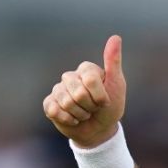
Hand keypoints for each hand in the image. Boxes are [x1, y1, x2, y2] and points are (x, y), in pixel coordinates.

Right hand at [43, 34, 126, 148]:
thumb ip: (113, 62)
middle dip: (90, 107)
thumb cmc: (110, 107)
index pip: (90, 80)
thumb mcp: (117, 85)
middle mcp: (70, 76)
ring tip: (85, 114)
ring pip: (66, 103)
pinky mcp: (49, 103)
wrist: (100, 130)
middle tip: (94, 108)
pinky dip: (68, 119)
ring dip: (80, 114)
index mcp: (86, 69)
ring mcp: (58, 89)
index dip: (100, 96)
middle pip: (78, 93)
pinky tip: (73, 119)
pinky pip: (55, 110)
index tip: (105, 101)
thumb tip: (115, 37)